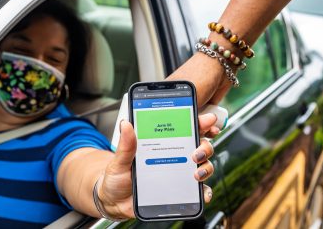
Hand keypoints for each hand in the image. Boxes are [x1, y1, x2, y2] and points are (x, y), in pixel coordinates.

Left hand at [96, 113, 218, 218]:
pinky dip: (204, 191)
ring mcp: (179, 174)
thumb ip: (125, 145)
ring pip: (204, 166)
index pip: (186, 128)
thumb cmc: (118, 177)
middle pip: (201, 146)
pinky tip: (201, 193)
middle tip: (196, 152)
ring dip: (206, 168)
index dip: (200, 122)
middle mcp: (175, 156)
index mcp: (163, 143)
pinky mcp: (180, 192)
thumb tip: (126, 124)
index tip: (208, 120)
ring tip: (195, 173)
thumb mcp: (120, 160)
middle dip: (205, 146)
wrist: (114, 202)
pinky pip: (198, 191)